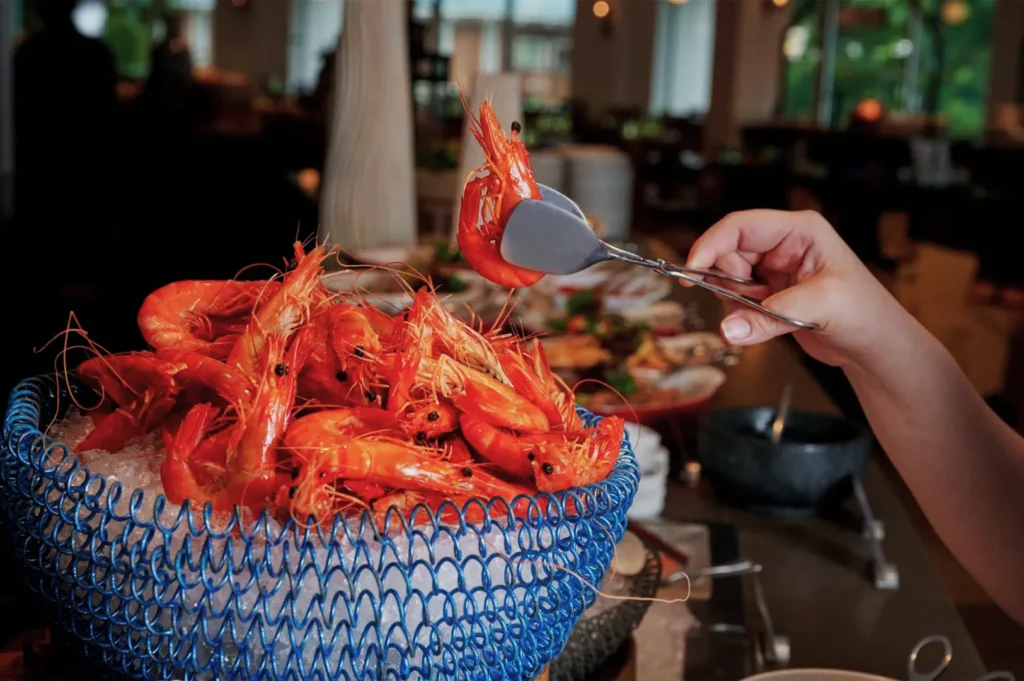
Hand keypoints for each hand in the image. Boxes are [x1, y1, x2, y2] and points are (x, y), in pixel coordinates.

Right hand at [683, 210, 908, 368]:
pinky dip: (740, 315)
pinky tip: (764, 324)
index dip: (711, 244)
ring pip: (728, 278)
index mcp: (799, 231)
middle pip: (728, 252)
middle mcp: (783, 246)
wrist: (874, 346)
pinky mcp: (770, 295)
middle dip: (726, 281)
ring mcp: (775, 271)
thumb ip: (770, 316)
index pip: (741, 226)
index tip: (692, 269)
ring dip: (735, 301)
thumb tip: (729, 328)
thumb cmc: (866, 314)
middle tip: (745, 303)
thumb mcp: (822, 306)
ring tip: (766, 317)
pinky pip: (736, 300)